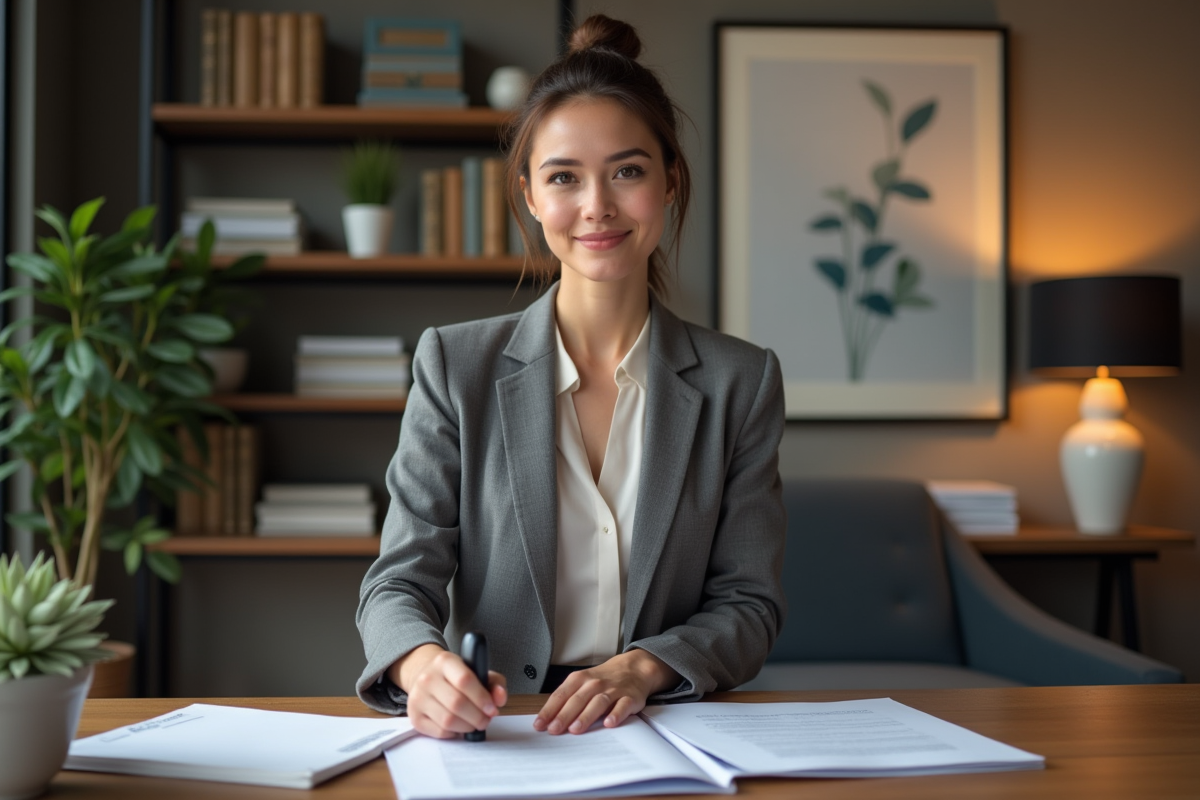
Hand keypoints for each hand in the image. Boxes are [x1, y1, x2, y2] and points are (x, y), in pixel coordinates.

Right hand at [390, 644, 507, 738]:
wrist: (427, 677)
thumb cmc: (457, 677)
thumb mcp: (477, 671)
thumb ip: (494, 683)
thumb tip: (499, 697)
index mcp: (445, 661)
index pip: (465, 680)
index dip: (482, 698)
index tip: (492, 709)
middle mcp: (427, 677)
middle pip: (457, 703)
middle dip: (477, 717)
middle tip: (486, 720)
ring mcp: (418, 697)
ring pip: (448, 720)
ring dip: (467, 727)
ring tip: (474, 723)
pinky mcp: (414, 716)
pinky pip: (439, 732)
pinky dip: (454, 733)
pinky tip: (459, 726)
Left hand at [534, 650, 678, 734]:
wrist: (633, 668)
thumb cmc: (603, 679)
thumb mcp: (582, 682)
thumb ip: (567, 698)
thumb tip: (547, 719)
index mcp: (579, 679)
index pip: (560, 695)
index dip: (549, 710)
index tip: (539, 725)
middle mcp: (594, 684)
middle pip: (577, 700)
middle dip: (564, 715)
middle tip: (553, 730)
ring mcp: (613, 690)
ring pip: (597, 703)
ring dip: (586, 716)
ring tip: (575, 729)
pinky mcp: (629, 698)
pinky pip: (622, 706)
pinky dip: (616, 714)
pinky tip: (609, 723)